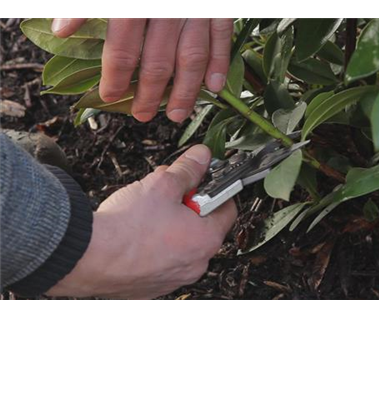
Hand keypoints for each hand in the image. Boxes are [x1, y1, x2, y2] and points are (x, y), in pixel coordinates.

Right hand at [46, 145, 236, 298]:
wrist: (86, 258)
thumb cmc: (127, 226)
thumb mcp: (163, 184)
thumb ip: (188, 169)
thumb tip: (202, 157)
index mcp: (206, 239)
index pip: (227, 207)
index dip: (214, 188)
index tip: (199, 179)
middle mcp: (196, 263)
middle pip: (202, 224)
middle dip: (186, 202)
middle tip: (166, 189)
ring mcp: (174, 278)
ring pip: (180, 241)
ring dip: (169, 222)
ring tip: (146, 208)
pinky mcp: (152, 286)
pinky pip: (161, 259)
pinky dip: (154, 244)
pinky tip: (135, 231)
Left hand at [51, 18, 233, 122]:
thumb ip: (85, 2)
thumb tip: (62, 30)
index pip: (123, 45)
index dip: (116, 76)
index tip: (111, 96)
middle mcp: (169, 5)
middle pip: (159, 59)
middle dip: (150, 93)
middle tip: (143, 115)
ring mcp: (196, 6)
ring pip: (192, 55)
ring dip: (186, 90)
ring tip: (177, 115)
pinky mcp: (218, 4)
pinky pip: (221, 36)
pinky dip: (221, 63)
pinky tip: (216, 87)